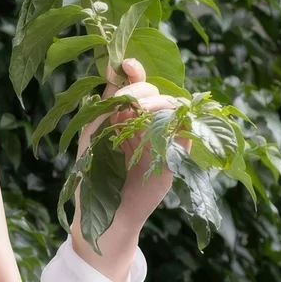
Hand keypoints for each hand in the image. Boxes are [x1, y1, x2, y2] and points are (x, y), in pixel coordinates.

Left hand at [70, 57, 183, 277]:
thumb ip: (105, 104)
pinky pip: (186, 132)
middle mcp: (145, 124)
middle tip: (127, 101)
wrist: (104, 217)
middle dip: (141, 90)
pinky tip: (161, 123)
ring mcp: (162, 139)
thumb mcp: (93, 135)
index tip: (126, 64)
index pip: (136, 85)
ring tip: (139, 112)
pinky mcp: (176, 157)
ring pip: (174, 107)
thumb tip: (113, 69)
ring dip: (158, 104)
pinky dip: (179, 122)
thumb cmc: (93, 177)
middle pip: (155, 92)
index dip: (134, 71)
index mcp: (125, 115)